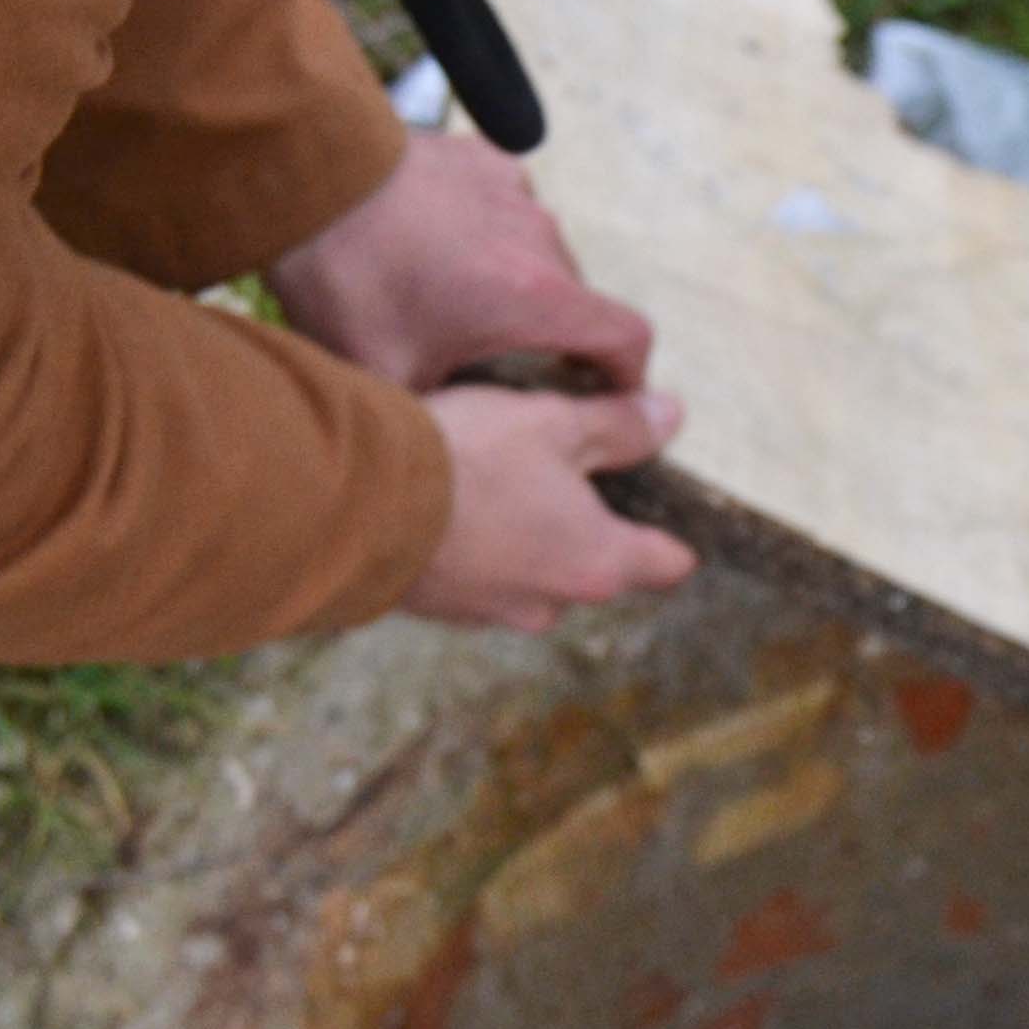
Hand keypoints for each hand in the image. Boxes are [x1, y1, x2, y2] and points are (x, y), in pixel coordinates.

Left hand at [271, 128, 652, 394]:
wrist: (309, 179)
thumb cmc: (348, 280)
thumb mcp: (387, 377)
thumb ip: (436, 419)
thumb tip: (446, 458)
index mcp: (535, 298)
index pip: (628, 339)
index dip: (628, 376)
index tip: (607, 395)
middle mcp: (542, 240)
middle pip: (578, 302)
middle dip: (551, 335)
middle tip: (498, 361)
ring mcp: (516, 193)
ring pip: (541, 255)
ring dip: (516, 283)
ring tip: (452, 299)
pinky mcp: (486, 160)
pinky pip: (509, 208)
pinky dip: (489, 233)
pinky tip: (435, 245)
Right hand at [406, 386, 697, 629]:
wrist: (354, 502)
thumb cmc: (467, 458)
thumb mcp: (552, 422)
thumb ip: (617, 426)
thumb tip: (671, 417)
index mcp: (597, 562)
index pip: (663, 564)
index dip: (673, 540)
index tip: (674, 525)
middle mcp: (549, 602)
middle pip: (592, 567)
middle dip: (584, 526)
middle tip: (567, 470)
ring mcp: (490, 611)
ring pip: (529, 571)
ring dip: (522, 535)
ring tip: (498, 479)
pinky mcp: (438, 607)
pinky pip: (475, 575)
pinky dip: (474, 545)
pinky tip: (451, 500)